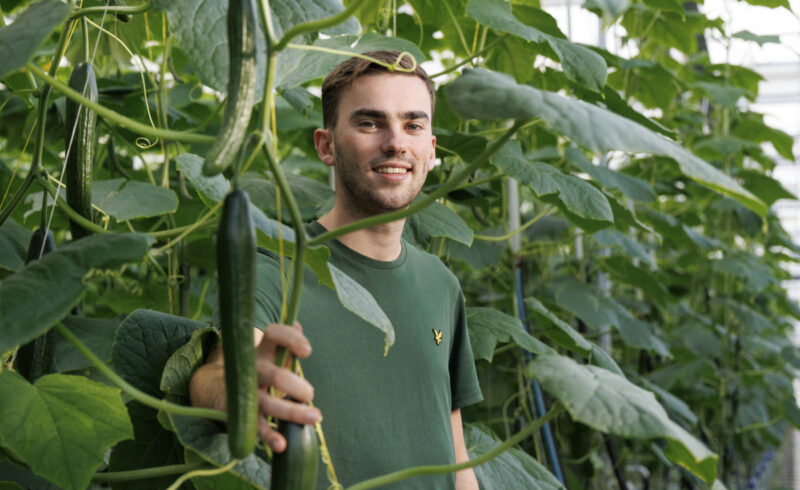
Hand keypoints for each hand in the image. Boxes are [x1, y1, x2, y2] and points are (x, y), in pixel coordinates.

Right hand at [189, 322, 320, 452]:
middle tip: (310, 394)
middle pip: (275, 375)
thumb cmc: (254, 368)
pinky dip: (268, 436)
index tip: (307, 351)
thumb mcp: (268, 353)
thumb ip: (285, 342)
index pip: (273, 335)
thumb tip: (297, 323)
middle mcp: (252, 368)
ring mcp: (245, 392)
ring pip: (268, 403)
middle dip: (295, 385)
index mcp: (261, 349)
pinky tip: (282, 444)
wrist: (213, 388)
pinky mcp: (240, 414)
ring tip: (315, 416)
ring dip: (292, 412)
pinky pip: (256, 426)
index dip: (290, 339)